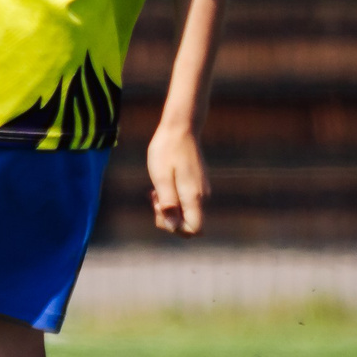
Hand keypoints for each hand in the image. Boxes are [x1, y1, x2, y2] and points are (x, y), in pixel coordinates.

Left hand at [147, 120, 209, 235]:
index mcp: (194, 196)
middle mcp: (202, 196)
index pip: (196, 229)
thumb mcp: (161, 177)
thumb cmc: (167, 150)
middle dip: (169, 219)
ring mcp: (201, 190)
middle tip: (155, 199)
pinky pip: (186, 202)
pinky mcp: (197, 184)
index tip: (161, 210)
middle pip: (190, 224)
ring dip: (169, 209)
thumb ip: (168, 203)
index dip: (176, 229)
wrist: (181, 127)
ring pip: (187, 213)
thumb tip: (172, 226)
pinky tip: (161, 186)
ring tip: (155, 191)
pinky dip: (173, 199)